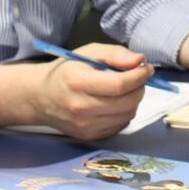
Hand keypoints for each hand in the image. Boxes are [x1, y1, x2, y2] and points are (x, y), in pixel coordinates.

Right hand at [34, 42, 153, 139]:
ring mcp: (84, 126)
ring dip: (134, 100)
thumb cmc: (68, 70)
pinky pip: (120, 125)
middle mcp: (80, 108)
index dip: (139, 76)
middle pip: (126, 102)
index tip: (147, 68)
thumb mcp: (90, 53)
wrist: (42, 97)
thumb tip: (140, 61)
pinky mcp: (89, 137)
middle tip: (138, 78)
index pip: (119, 85)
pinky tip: (117, 103)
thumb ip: (115, 54)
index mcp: (78, 83)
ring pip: (127, 115)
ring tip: (126, 89)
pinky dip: (125, 113)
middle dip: (139, 88)